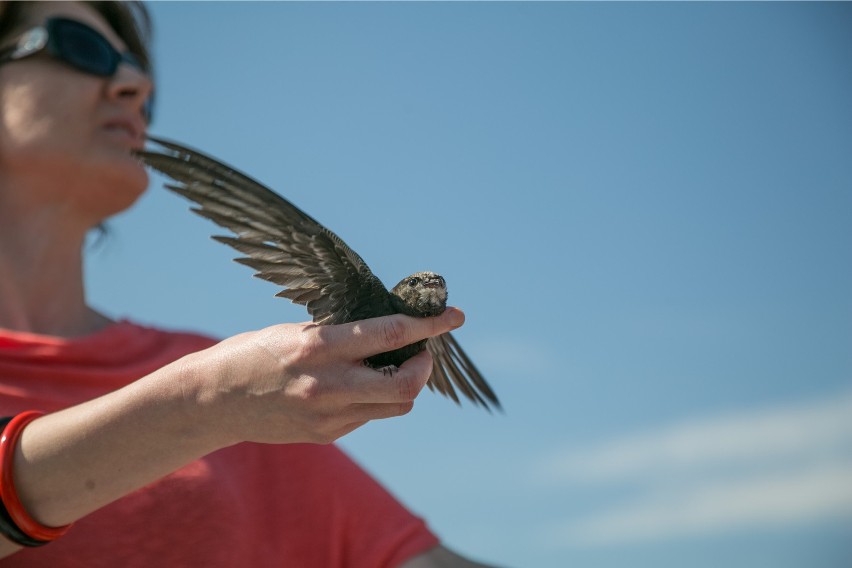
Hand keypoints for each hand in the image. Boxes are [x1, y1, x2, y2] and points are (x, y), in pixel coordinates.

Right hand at [184, 308, 465, 446]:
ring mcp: (328, 417)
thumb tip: (385, 331)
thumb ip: (339, 336)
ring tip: (395, 364)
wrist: (214, 401)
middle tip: (424, 350)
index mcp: (319, 348)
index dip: (429, 325)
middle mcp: (328, 386)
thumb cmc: (253, 353)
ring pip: (396, 405)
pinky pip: (369, 417)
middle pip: (407, 385)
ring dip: (406, 384)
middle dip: (426, 365)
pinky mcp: (326, 436)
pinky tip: (360, 384)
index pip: (391, 335)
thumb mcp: (295, 331)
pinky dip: (376, 398)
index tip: (454, 316)